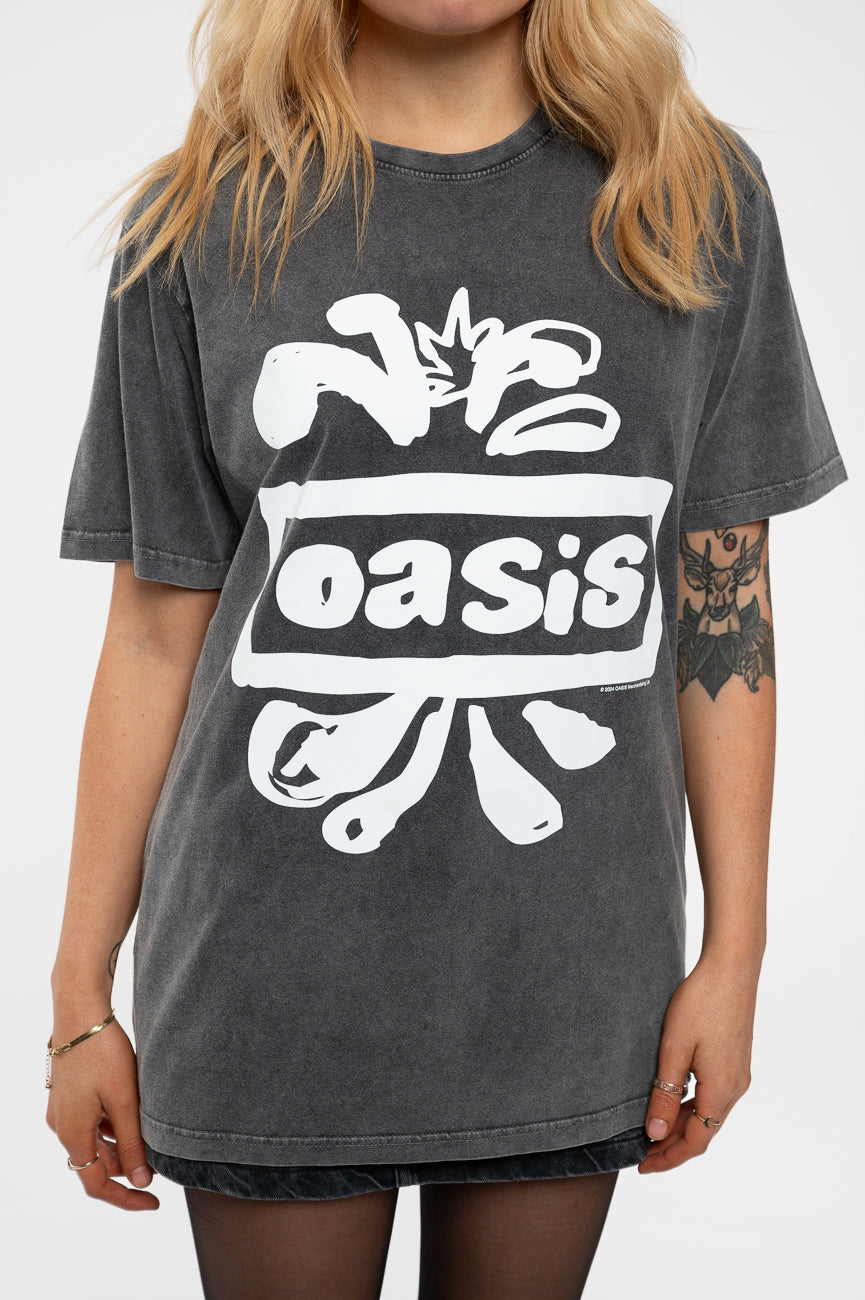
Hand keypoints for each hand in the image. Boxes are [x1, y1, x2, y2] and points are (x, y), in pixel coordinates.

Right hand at [46, 1015, 158, 1209]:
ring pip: (96, 1142)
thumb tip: (142, 1181)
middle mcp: (62, 1127)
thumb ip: (132, 1145)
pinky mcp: (69, 1095)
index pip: (97, 1185)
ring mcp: (63, 1110)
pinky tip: (134, 1109)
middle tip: (162, 1162)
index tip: (154, 1203)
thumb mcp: (124, 1102)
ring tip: (152, 1131)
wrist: (81, 1012)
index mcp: (73, 1135)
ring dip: (122, 1145)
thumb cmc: (103, 1054)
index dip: (126, 1199)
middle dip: (128, 1168)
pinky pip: (92, 1123)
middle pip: (97, 1164)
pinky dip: (113, 1125)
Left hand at [638, 954, 757, 1173]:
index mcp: (721, 1091)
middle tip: (641, 1151)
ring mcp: (739, 1074)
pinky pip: (714, 1096)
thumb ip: (665, 1094)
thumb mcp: (674, 1049)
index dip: (669, 1158)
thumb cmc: (700, 1003)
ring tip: (652, 1128)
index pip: (695, 1142)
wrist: (732, 969)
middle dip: (673, 1145)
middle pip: (704, 1131)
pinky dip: (692, 1107)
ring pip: (709, 1114)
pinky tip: (673, 1099)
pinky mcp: (736, 1060)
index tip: (642, 1165)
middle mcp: (735, 1088)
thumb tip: (656, 1135)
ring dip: (683, 1125)